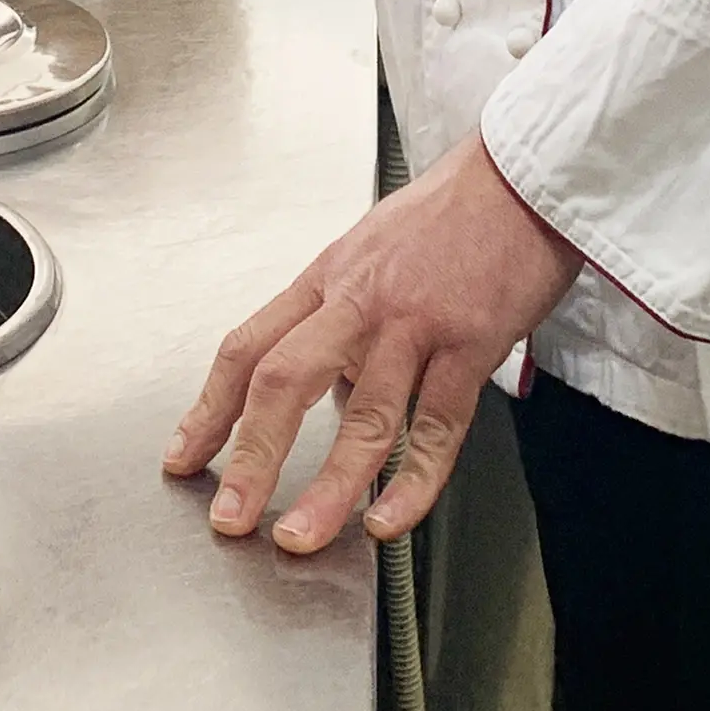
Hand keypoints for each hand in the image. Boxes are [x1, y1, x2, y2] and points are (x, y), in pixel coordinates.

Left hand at [166, 134, 581, 553]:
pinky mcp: (472, 341)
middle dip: (251, 457)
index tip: (184, 457)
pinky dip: (412, 480)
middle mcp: (362, 299)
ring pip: (363, 416)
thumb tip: (336, 388)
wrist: (525, 172)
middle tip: (229, 520)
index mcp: (331, 276)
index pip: (250, 345)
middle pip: (285, 380)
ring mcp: (417, 322)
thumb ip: (347, 317)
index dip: (210, 407)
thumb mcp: (376, 247)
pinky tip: (389, 518)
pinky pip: (438, 424)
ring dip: (328, 487)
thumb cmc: (456, 209)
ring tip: (302, 538)